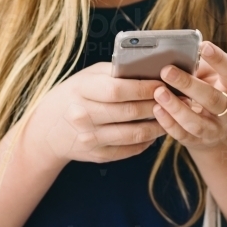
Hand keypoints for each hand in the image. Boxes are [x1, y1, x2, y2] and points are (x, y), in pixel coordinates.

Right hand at [26, 61, 166, 164]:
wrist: (48, 129)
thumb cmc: (74, 95)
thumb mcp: (87, 77)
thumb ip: (115, 73)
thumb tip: (151, 71)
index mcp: (82, 91)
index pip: (118, 90)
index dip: (145, 88)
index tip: (164, 83)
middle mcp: (84, 116)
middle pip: (131, 112)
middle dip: (158, 105)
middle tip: (178, 99)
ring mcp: (91, 139)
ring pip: (135, 134)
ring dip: (159, 125)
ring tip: (171, 115)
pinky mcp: (98, 155)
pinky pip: (131, 149)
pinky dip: (147, 141)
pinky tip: (156, 130)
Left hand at [152, 41, 226, 150]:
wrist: (218, 130)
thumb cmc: (209, 91)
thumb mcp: (211, 76)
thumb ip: (199, 65)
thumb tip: (176, 52)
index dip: (219, 59)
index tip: (203, 46)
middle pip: (212, 99)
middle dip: (188, 84)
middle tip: (166, 70)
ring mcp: (215, 129)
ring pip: (196, 122)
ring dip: (175, 107)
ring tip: (159, 92)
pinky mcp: (198, 142)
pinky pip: (182, 134)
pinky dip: (168, 122)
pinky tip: (156, 109)